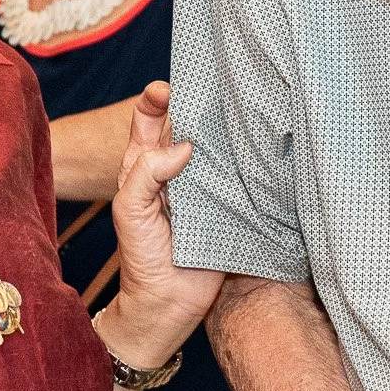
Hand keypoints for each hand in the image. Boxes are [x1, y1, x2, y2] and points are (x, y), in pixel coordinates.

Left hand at [107, 81, 222, 356]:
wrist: (169, 302)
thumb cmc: (142, 255)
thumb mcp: (129, 208)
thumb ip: (147, 171)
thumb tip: (185, 145)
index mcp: (145, 164)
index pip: (149, 119)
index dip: (156, 99)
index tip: (167, 91)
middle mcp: (177, 170)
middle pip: (190, 125)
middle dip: (201, 105)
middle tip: (216, 88)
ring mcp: (206, 187)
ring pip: (218, 148)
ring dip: (228, 132)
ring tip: (243, 107)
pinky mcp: (230, 205)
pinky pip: (241, 178)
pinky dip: (249, 163)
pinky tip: (260, 145)